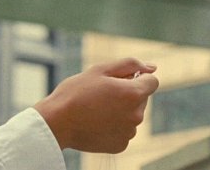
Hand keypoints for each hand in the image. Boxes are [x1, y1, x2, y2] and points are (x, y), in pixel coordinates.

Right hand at [34, 57, 158, 152]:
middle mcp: (136, 116)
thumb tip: (152, 68)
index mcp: (133, 94)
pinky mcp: (120, 145)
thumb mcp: (101, 70)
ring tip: (96, 109)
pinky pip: (124, 131)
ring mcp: (129, 133)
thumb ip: (130, 64)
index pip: (152, 82)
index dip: (136, 78)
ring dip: (121, 110)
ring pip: (132, 115)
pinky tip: (97, 122)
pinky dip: (114, 126)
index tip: (118, 81)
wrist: (56, 122)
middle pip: (141, 99)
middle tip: (102, 94)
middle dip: (127, 94)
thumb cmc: (76, 92)